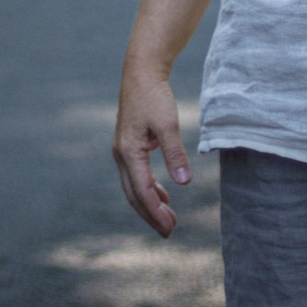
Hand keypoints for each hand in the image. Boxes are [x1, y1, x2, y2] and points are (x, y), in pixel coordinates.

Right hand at [112, 67, 190, 237]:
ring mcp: (122, 151)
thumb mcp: (168, 124)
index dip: (156, 212)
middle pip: (134, 194)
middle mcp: (121, 154)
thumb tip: (184, 183)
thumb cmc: (154, 96)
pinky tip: (162, 195)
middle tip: (169, 232)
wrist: (140, 73)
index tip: (170, 228)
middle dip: (150, 215)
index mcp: (128, 152)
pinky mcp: (128, 146)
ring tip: (168, 219)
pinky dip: (148, 189)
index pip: (142, 191)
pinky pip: (136, 175)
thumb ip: (175, 153)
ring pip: (133, 186)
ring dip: (150, 204)